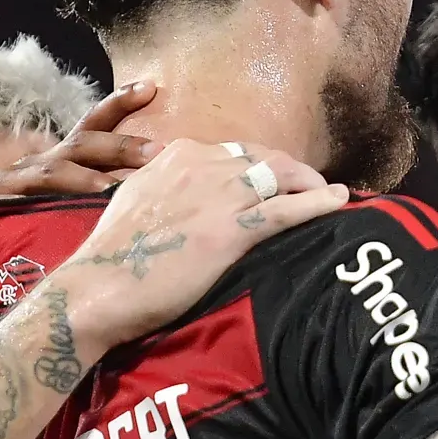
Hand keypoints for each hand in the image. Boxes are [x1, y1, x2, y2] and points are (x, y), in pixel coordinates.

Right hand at [0, 83, 165, 275]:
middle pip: (84, 140)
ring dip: (99, 168)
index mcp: (50, 167)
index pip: (89, 127)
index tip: (153, 86)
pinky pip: (32, 193)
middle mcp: (34, 165)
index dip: (118, 106)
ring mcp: (13, 180)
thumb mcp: (45, 220)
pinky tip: (89, 199)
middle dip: (124, 139)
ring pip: (61, 164)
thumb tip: (130, 217)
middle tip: (162, 148)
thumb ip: (78, 214)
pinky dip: (62, 193)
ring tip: (135, 176)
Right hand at [56, 139, 345, 355]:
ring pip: (281, 177)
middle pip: (265, 158)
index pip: (235, 151)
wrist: (98, 287)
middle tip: (310, 187)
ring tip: (328, 196)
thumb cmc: (112, 255)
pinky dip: (318, 204)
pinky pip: (286, 209)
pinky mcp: (231, 229)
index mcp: (177, 156)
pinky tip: (339, 203)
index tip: (275, 180)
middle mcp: (201, 165)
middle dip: (293, 171)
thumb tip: (180, 190)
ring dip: (311, 184)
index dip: (262, 166)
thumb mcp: (135, 200)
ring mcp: (219, 195)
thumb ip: (164, 186)